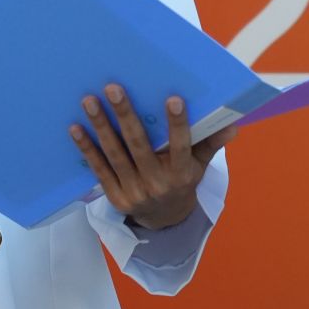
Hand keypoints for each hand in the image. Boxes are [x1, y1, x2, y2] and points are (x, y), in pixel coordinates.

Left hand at [69, 84, 235, 230]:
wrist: (165, 220)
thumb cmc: (182, 181)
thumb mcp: (200, 165)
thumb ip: (211, 143)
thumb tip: (233, 126)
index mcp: (181, 174)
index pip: (181, 146)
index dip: (178, 124)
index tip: (173, 98)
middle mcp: (157, 183)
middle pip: (140, 146)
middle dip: (125, 115)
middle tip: (113, 88)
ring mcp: (134, 191)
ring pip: (116, 155)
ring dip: (101, 127)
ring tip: (89, 101)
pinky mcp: (115, 196)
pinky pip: (99, 169)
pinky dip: (87, 149)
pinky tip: (75, 128)